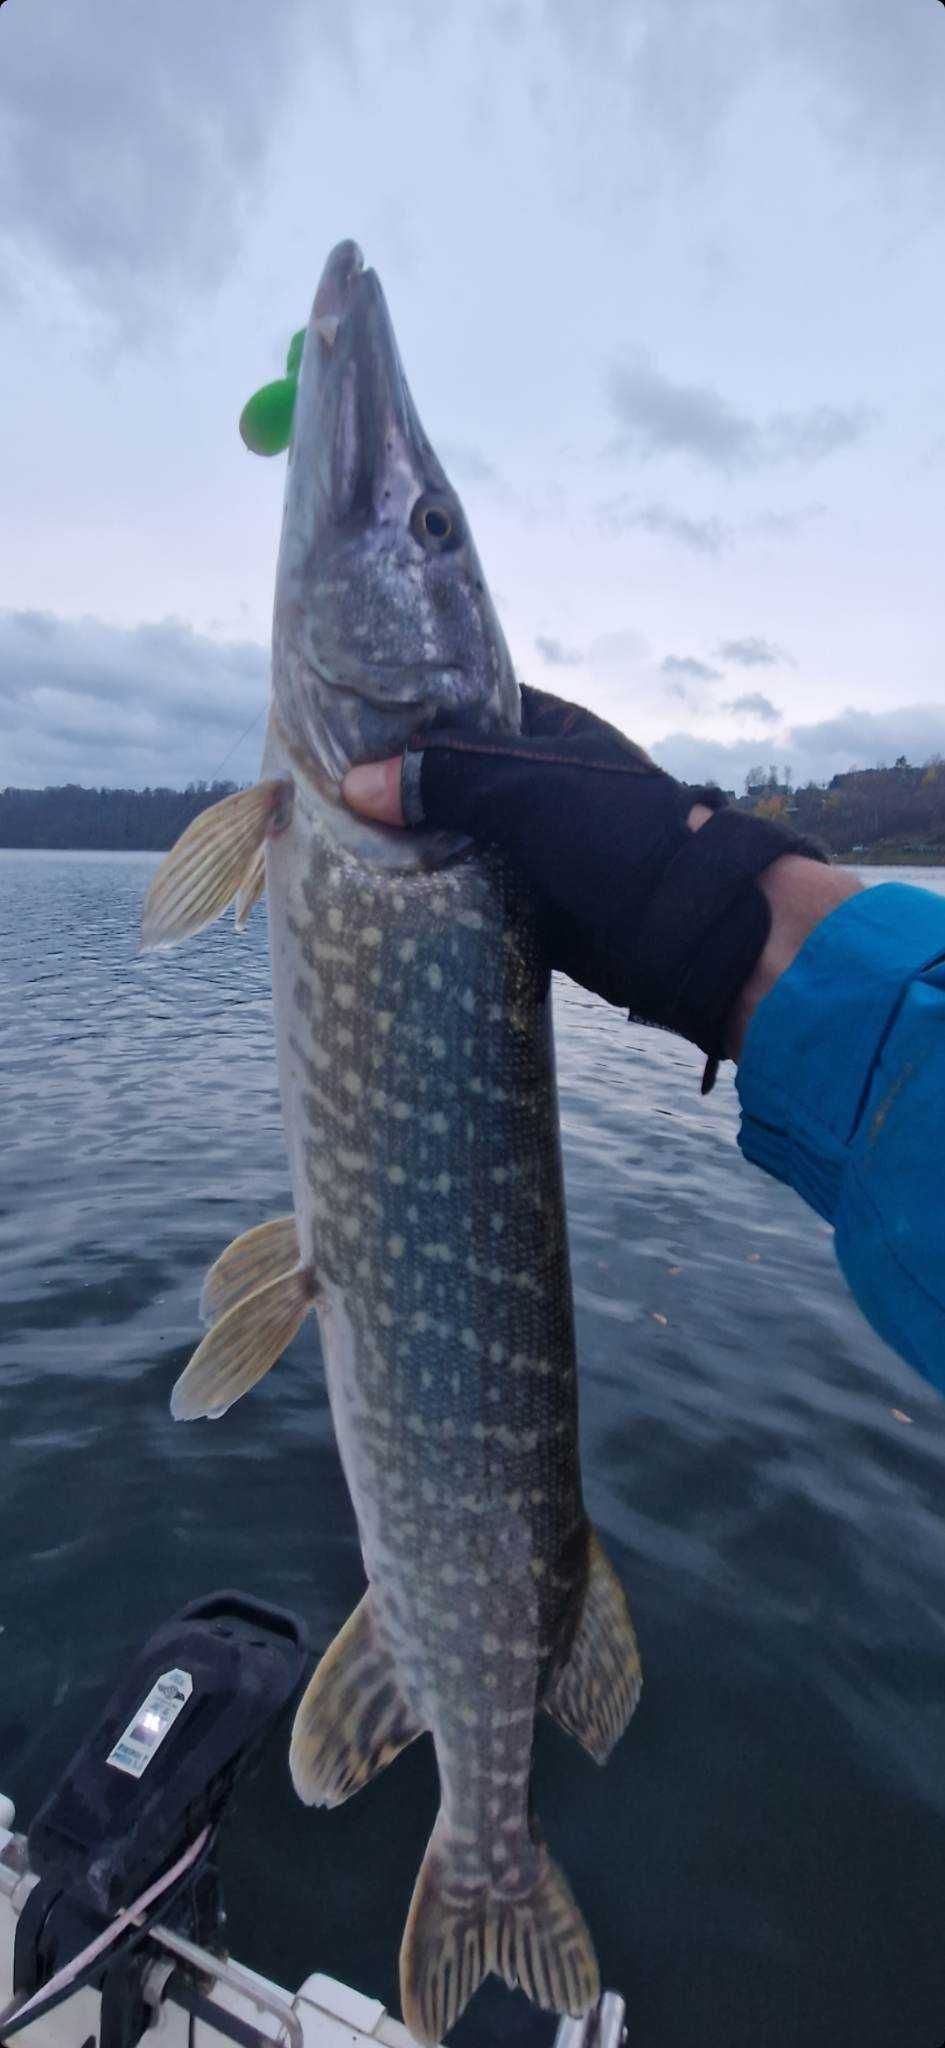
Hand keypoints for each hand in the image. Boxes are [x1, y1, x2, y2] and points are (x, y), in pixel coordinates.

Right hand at [343, 685, 828, 1084]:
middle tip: (319, 793)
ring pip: (454, 840)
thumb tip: (355, 784)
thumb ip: (446, 777)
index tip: (341, 727)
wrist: (693, 933)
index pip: (464, 708)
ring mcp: (535, 847)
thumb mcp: (529, 790)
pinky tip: (375, 897)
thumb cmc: (624, 839)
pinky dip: (431, 898)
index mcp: (550, 732)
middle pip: (450, 780)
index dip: (407, 715)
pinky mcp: (532, 906)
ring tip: (331, 844)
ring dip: (408, 849)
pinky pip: (468, 896)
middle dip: (397, 789)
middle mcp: (539, 785)